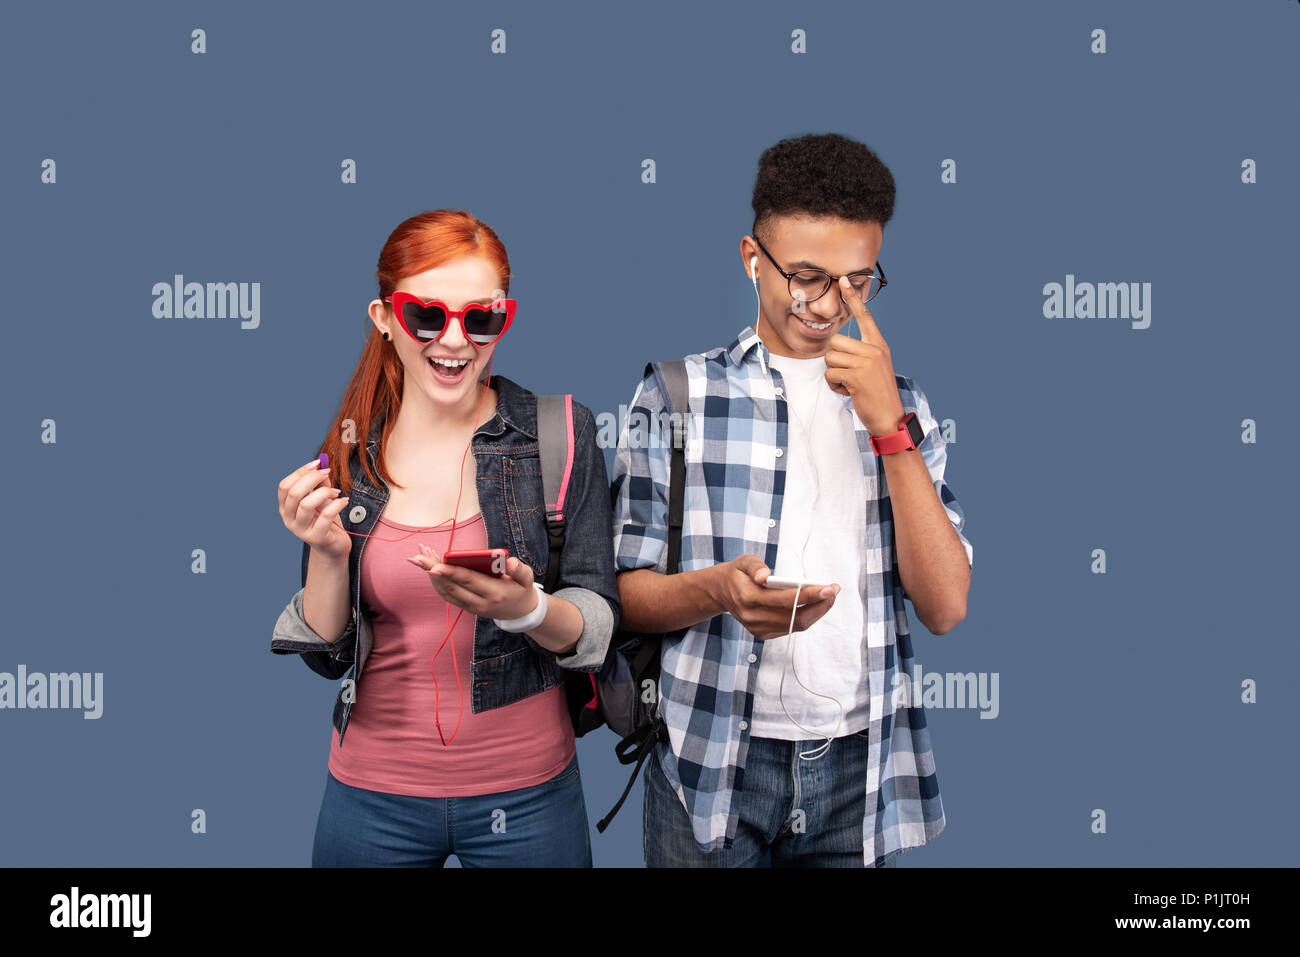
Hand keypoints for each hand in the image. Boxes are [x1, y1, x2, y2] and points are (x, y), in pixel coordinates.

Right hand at [277, 458, 350, 560]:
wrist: (333, 546)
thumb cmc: (326, 520)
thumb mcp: (321, 499)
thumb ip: (319, 483)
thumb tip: (321, 465)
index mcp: (285, 508)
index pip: (284, 486)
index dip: (300, 472)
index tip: (318, 464)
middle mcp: (289, 519)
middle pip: (293, 493)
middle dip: (312, 479)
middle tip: (327, 474)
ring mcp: (301, 530)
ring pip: (306, 505)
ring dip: (324, 493)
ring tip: (336, 492)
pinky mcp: (317, 537)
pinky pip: (325, 516)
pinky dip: (337, 504)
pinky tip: (344, 501)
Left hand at [408, 548, 540, 619]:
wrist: (521, 612)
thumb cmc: (522, 589)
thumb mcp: (527, 578)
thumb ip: (519, 569)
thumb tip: (509, 562)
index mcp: (494, 593)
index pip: (468, 581)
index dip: (451, 573)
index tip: (434, 566)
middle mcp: (480, 603)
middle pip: (452, 586)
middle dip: (433, 571)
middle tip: (418, 557)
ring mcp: (471, 607)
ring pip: (446, 592)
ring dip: (431, 575)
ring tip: (421, 558)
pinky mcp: (467, 607)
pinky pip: (447, 595)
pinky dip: (437, 582)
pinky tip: (430, 568)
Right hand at [711, 554, 839, 640]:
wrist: (721, 592)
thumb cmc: (738, 574)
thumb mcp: (743, 561)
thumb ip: (755, 566)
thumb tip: (765, 576)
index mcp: (747, 597)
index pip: (784, 599)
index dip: (809, 594)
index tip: (828, 588)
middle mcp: (753, 617)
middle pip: (794, 617)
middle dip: (819, 605)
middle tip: (834, 591)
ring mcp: (758, 628)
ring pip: (796, 625)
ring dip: (816, 612)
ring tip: (828, 596)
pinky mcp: (763, 633)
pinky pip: (790, 628)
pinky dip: (806, 617)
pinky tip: (815, 605)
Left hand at [823, 275, 907, 434]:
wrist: (890, 417)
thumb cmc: (878, 394)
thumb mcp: (875, 367)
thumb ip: (861, 354)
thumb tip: (836, 349)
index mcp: (879, 345)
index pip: (865, 317)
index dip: (853, 299)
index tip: (844, 281)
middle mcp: (874, 350)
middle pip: (835, 341)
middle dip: (834, 359)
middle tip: (846, 374)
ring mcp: (866, 362)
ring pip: (830, 358)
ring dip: (833, 374)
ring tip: (848, 384)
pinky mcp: (856, 376)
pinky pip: (830, 374)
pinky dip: (834, 386)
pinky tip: (848, 392)